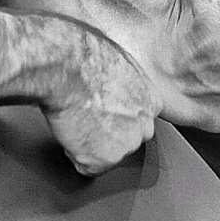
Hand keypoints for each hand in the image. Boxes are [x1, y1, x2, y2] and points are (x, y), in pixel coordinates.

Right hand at [42, 31, 160, 175]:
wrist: (67, 67)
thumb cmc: (86, 56)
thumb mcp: (118, 61)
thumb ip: (125, 81)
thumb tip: (113, 82)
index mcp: (151, 100)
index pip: (137, 119)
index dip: (115, 114)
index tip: (103, 108)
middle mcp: (145, 126)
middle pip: (124, 139)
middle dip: (107, 133)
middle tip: (86, 114)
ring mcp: (125, 146)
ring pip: (104, 153)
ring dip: (89, 142)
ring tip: (75, 117)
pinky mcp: (103, 160)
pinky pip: (84, 165)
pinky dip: (73, 152)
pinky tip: (68, 129)